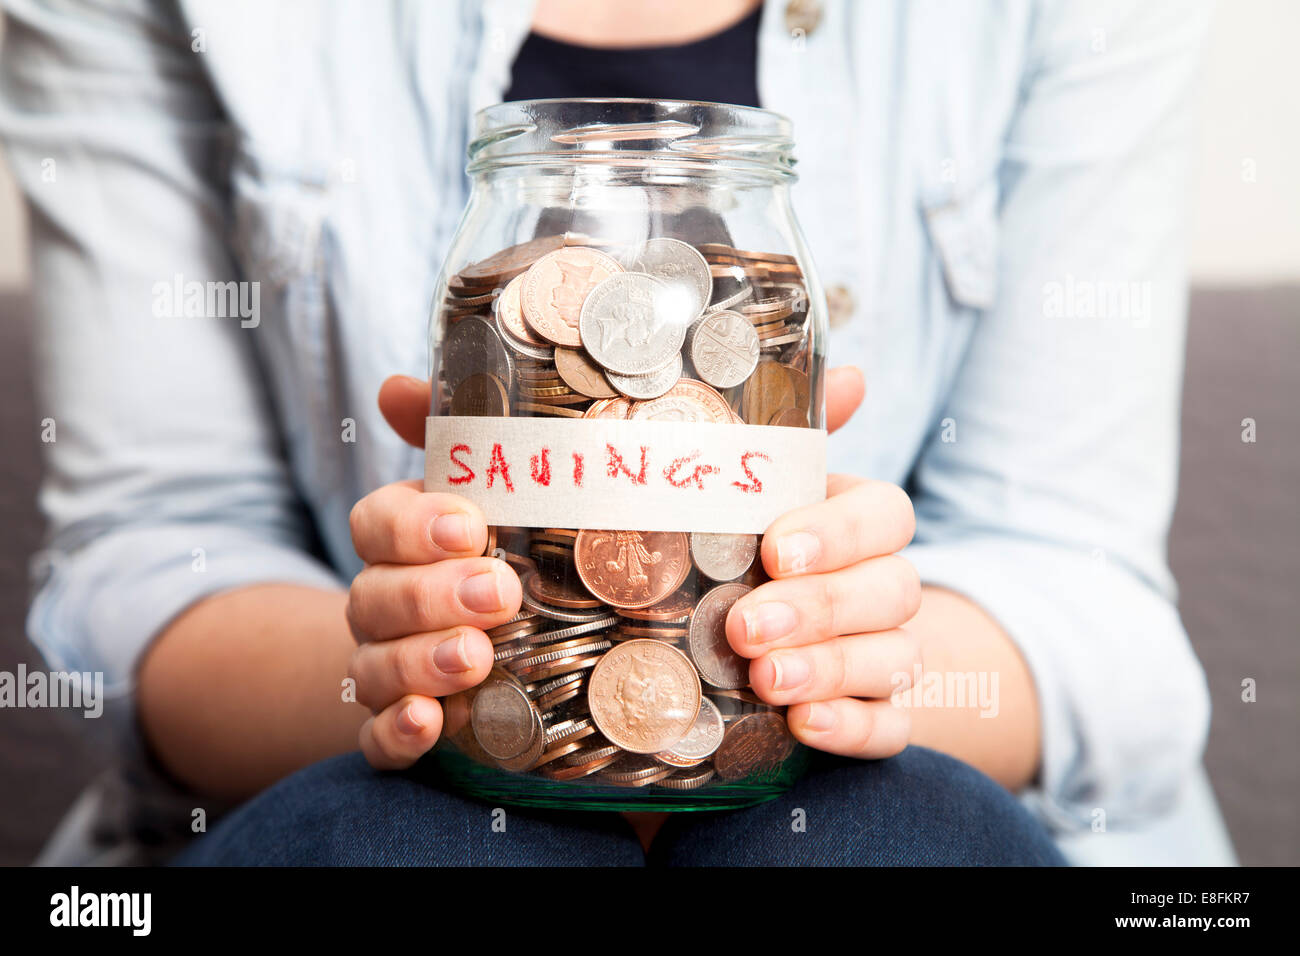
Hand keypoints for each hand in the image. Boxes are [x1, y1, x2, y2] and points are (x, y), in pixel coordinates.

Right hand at [345, 376, 521, 769]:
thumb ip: (456, 438)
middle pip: (375, 596)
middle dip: (432, 595)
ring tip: (475, 659)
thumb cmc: (504, 554)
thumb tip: (394, 386)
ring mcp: (387, 669)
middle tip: (497, 594)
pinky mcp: (401, 731)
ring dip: (420, 662)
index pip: (376, 524)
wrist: (512, 650)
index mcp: (405, 540)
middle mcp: (384, 603)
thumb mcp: (494, 491)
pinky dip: (396, 733)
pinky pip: (376, 740)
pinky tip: (427, 724)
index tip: (469, 526)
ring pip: (375, 667)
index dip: (414, 525)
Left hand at [725, 365, 922, 758]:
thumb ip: (792, 436)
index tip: (774, 549)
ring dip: (831, 669)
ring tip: (766, 679)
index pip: (885, 516)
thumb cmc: (748, 548)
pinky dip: (853, 728)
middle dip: (821, 608)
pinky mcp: (876, 717)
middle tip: (748, 625)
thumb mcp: (758, 489)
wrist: (753, 639)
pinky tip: (805, 725)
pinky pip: (891, 729)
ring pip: (894, 660)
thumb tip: (852, 372)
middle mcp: (882, 587)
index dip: (838, 533)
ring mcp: (886, 656)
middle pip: (892, 590)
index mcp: (856, 523)